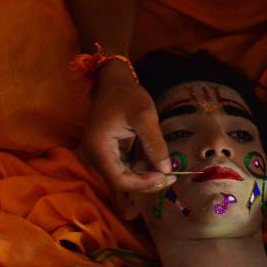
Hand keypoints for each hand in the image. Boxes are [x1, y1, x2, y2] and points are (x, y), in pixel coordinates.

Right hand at [77, 61, 175, 192]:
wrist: (114, 82)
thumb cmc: (127, 96)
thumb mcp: (145, 116)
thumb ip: (155, 144)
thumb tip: (165, 170)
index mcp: (98, 149)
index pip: (121, 181)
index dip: (144, 183)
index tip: (165, 176)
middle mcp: (95, 157)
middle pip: (123, 183)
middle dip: (147, 182)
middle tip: (171, 177)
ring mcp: (100, 157)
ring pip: (126, 178)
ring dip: (146, 177)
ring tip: (168, 171)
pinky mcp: (109, 154)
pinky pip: (126, 168)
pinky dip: (142, 169)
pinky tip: (157, 163)